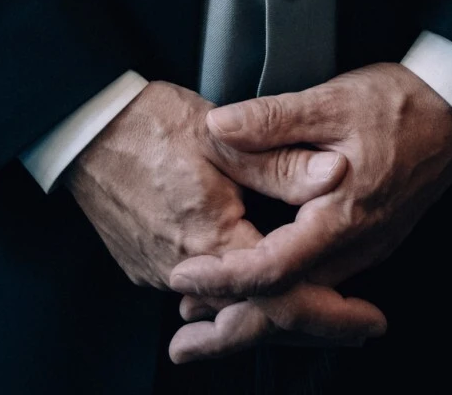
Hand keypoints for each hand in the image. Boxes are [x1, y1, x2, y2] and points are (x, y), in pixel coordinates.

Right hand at [64, 80, 384, 362]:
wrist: (82, 126)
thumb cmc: (147, 123)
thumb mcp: (223, 136)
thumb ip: (280, 161)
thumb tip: (334, 177)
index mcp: (213, 240)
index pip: (284, 295)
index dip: (333, 314)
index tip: (368, 321)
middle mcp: (184, 270)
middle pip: (258, 316)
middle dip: (313, 326)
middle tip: (357, 328)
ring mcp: (159, 272)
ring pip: (227, 308)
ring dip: (273, 311)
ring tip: (319, 311)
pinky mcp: (143, 264)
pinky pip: (197, 295)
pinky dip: (231, 296)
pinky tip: (252, 287)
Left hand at [166, 64, 451, 360]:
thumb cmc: (398, 104)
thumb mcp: (331, 100)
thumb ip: (272, 119)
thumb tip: (218, 127)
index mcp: (340, 218)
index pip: (274, 268)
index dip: (225, 277)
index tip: (183, 276)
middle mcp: (353, 248)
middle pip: (285, 307)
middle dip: (231, 329)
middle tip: (182, 344)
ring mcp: (363, 251)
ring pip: (301, 303)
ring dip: (252, 317)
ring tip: (203, 325)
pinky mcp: (367, 243)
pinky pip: (319, 289)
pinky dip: (280, 299)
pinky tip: (257, 294)